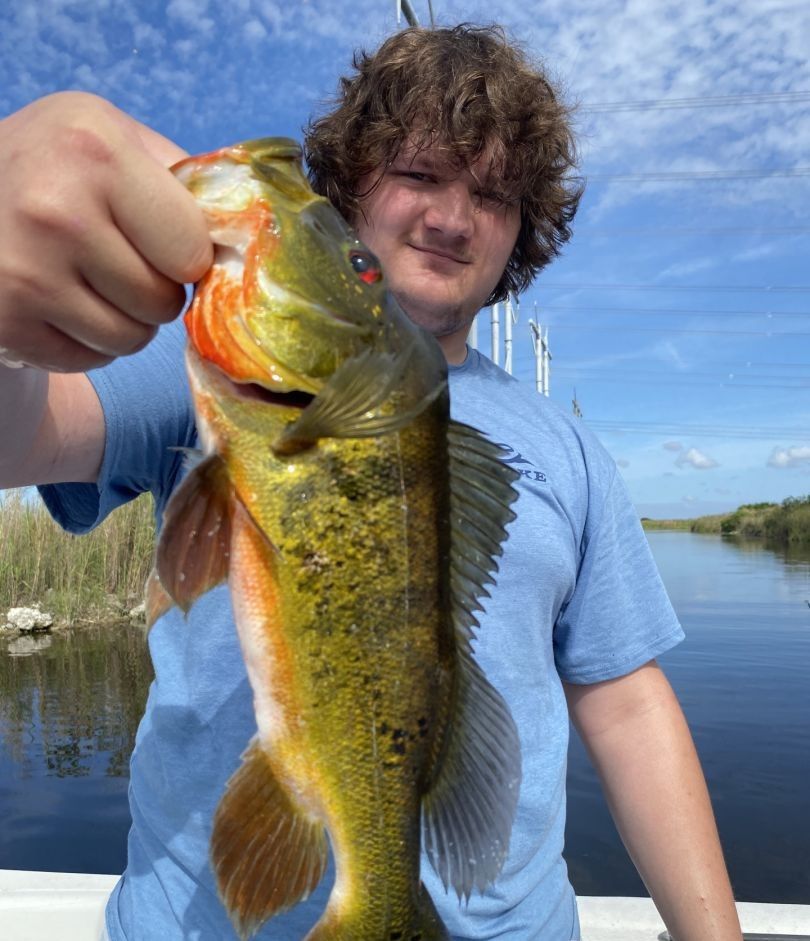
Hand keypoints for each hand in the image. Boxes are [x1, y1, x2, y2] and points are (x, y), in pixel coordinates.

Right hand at [0, 92, 212, 372]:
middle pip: (163, 303)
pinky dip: (84, 341)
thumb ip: (182, 179)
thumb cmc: (54, 168)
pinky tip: (56, 301)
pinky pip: (90, 359)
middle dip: (153, 291)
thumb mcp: (110, 139)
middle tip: (115, 260)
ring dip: (122, 321)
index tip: (157, 239)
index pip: (192, 251)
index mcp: (95, 150)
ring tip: (85, 279)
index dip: (183, 255)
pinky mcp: (7, 323)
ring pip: (131, 339)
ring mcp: (25, 272)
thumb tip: (252, 232)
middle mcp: (55, 209)